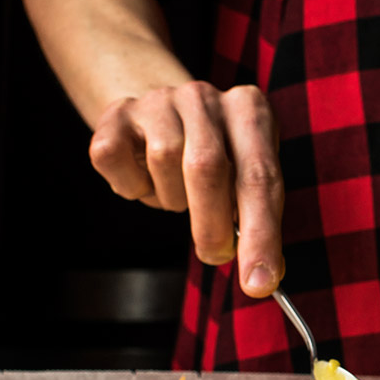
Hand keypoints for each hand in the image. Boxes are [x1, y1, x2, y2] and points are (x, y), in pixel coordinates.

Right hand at [89, 81, 283, 295]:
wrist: (161, 116)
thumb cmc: (214, 158)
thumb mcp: (244, 179)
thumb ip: (258, 220)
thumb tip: (265, 274)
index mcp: (250, 110)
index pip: (260, 178)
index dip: (261, 235)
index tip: (260, 283)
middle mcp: (204, 97)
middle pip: (208, 167)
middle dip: (211, 226)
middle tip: (215, 255)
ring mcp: (158, 101)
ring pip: (163, 164)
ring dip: (172, 198)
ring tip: (178, 194)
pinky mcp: (116, 113)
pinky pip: (115, 160)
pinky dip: (131, 186)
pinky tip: (144, 179)